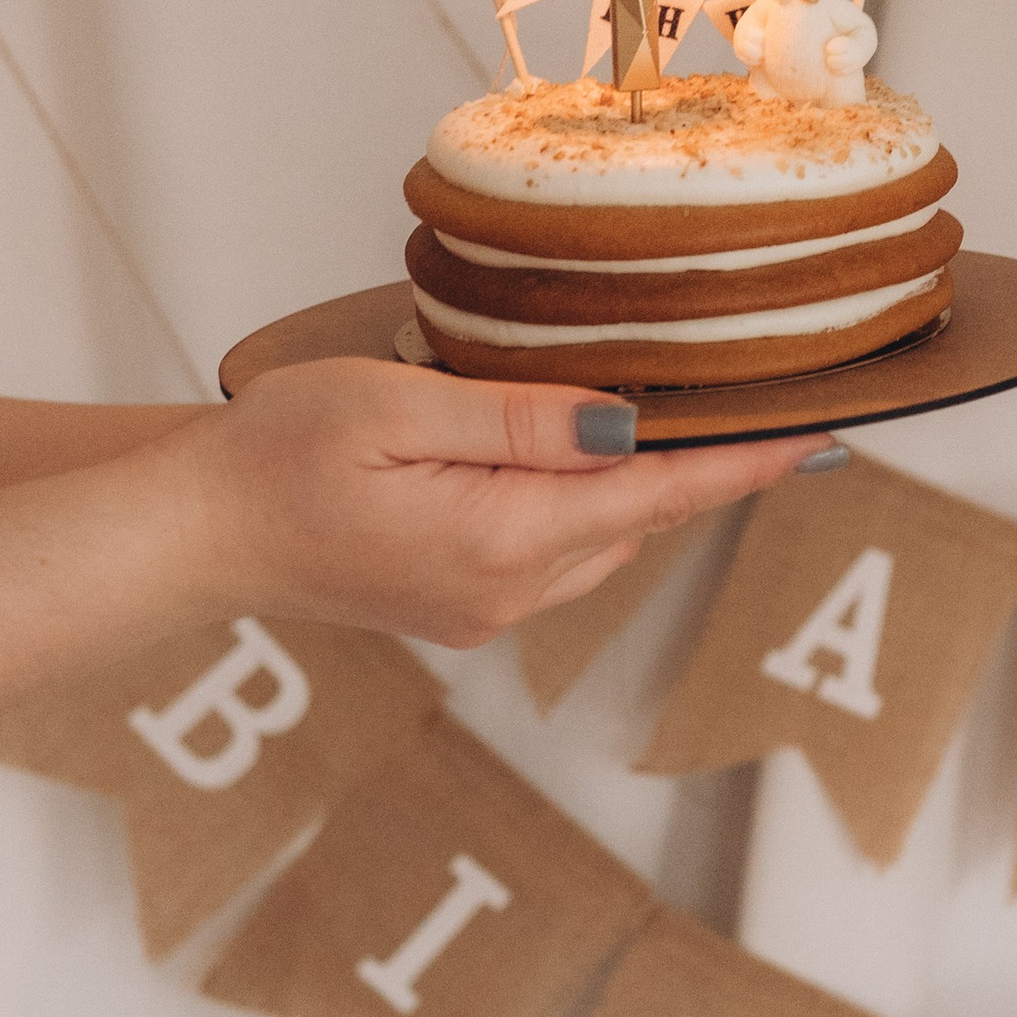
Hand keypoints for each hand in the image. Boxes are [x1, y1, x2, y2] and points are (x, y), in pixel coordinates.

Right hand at [160, 359, 820, 647]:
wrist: (193, 532)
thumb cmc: (274, 457)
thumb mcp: (397, 409)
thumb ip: (520, 421)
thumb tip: (626, 428)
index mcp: (500, 540)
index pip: (657, 496)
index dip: (746, 465)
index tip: (823, 439)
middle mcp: (507, 591)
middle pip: (642, 520)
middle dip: (709, 468)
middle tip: (779, 409)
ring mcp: (484, 608)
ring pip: (604, 539)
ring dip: (647, 487)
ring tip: (699, 422)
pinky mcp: (461, 604)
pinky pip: (559, 551)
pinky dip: (592, 506)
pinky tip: (594, 458)